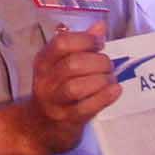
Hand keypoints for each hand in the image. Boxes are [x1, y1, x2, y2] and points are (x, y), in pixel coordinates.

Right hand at [25, 23, 118, 154]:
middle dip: (98, 62)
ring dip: (101, 80)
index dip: (86, 40)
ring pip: (76, 87)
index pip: (62, 43)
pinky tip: (115, 90)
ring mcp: (55, 102)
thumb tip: (100, 26)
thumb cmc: (57, 90)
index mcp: (44, 61)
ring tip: (110, 79)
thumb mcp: (61, 65)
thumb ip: (81, 45)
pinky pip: (86, 108)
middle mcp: (46, 80)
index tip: (99, 44)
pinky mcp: (67, 119)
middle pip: (72, 64)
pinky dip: (104, 97)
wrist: (39, 127)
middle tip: (108, 66)